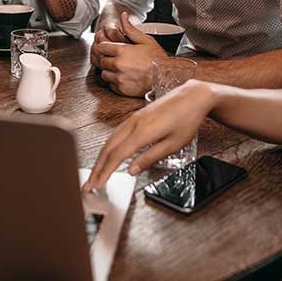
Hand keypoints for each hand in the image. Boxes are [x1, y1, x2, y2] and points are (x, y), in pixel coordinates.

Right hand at [82, 79, 214, 190]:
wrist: (192, 97)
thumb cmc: (186, 120)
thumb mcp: (173, 144)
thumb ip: (150, 158)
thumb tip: (132, 171)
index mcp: (143, 132)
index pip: (117, 156)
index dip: (105, 172)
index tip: (96, 185)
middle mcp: (133, 124)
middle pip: (108, 148)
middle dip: (96, 168)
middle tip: (88, 185)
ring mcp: (133, 119)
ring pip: (110, 140)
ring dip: (100, 158)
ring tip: (94, 174)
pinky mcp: (135, 117)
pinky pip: (116, 134)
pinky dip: (108, 147)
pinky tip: (107, 156)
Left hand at [94, 12, 167, 95]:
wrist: (165, 77)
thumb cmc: (157, 58)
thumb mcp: (145, 40)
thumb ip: (130, 28)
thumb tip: (123, 16)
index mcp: (121, 51)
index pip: (101, 47)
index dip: (106, 47)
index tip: (112, 49)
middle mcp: (117, 65)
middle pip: (101, 60)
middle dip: (107, 59)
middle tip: (118, 59)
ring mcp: (118, 78)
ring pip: (104, 73)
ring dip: (109, 71)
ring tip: (122, 68)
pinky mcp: (121, 89)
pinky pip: (110, 84)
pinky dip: (115, 81)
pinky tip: (125, 77)